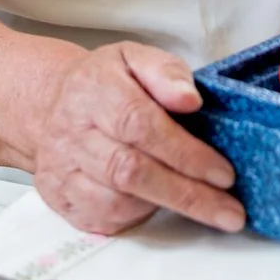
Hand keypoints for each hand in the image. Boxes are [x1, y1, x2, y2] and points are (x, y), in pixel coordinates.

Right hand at [34, 42, 245, 237]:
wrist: (49, 106)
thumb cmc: (104, 84)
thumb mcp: (135, 59)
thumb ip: (166, 72)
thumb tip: (190, 99)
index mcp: (93, 90)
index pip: (139, 124)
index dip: (184, 152)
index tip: (223, 173)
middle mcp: (72, 132)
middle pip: (129, 171)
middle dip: (187, 194)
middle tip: (230, 211)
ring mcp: (62, 170)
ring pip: (117, 201)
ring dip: (167, 208)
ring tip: (207, 208)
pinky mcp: (61, 199)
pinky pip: (104, 220)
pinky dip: (139, 218)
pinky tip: (162, 207)